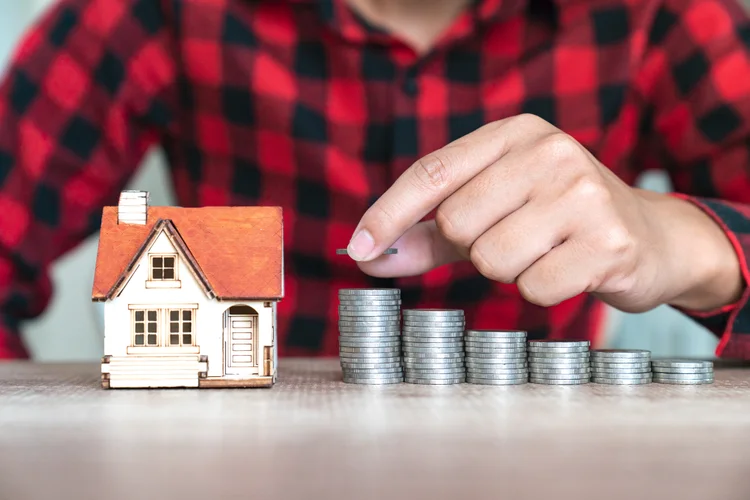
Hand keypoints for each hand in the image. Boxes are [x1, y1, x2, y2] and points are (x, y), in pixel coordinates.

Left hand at [346, 114, 742, 312]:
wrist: (652, 237)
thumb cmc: (557, 222)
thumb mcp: (495, 210)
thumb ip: (431, 233)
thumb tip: (370, 257)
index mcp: (515, 133)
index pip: (433, 173)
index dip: (388, 214)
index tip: (358, 250)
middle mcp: (551, 152)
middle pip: (458, 222)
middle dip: (473, 246)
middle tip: (513, 238)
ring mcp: (584, 195)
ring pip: (492, 259)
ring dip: (508, 271)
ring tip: (545, 253)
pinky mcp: (610, 243)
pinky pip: (534, 289)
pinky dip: (542, 291)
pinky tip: (570, 271)